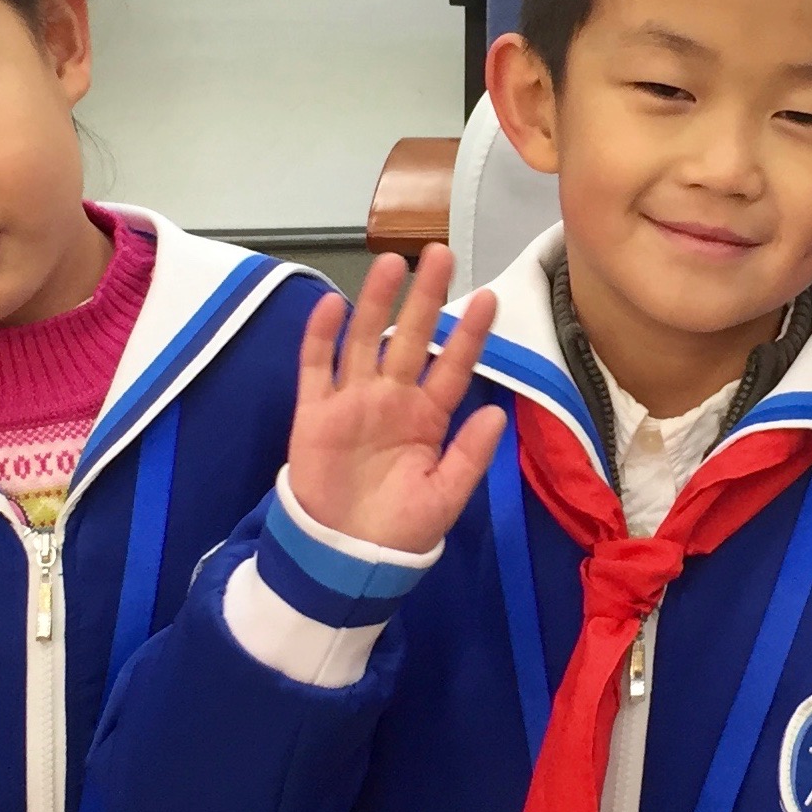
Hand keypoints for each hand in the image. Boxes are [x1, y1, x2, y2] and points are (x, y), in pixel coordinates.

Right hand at [288, 245, 506, 551]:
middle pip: (410, 338)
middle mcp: (391, 399)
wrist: (345, 557)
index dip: (470, 334)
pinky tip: (332, 304)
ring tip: (392, 264)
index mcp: (428, 417)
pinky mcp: (314, 413)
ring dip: (375, 303)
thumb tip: (497, 412)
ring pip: (364, 341)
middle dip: (425, 298)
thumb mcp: (446, 496)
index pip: (453, 366)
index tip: (491, 298)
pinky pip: (316, 367)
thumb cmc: (399, 530)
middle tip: (439, 254)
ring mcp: (352, 402)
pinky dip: (321, 336)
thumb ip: (469, 454)